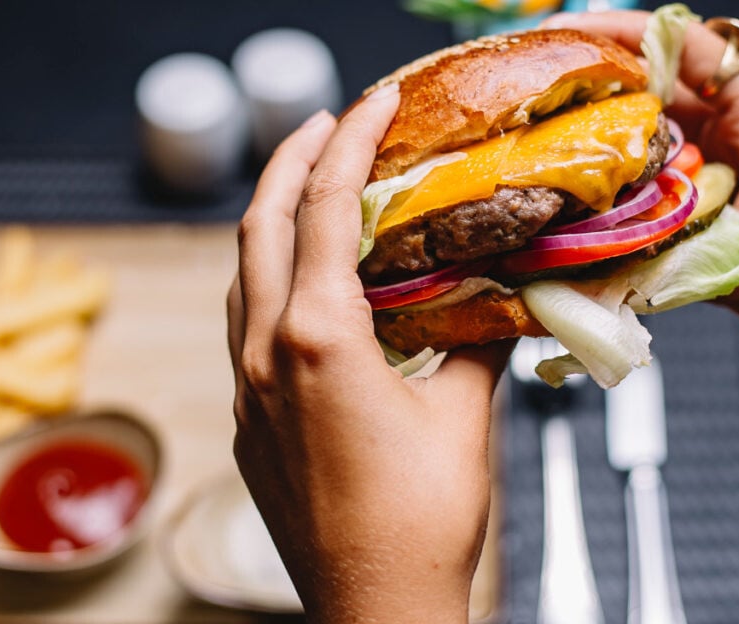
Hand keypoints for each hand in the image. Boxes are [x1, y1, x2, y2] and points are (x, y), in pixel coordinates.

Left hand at [227, 86, 512, 622]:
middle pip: (260, 224)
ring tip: (312, 187)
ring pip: (243, 274)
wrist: (374, 609)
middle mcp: (264, 356)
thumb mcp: (466, 415)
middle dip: (290, 160)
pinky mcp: (249, 422)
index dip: (349, 142)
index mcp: (318, 340)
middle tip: (326, 121)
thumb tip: (495, 293)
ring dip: (273, 219)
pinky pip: (245, 324)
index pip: (326, 208)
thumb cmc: (422, 525)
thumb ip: (476, 341)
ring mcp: (247, 391)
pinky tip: (305, 282)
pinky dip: (271, 278)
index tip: (371, 102)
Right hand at [545, 11, 738, 580]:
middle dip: (599, 85)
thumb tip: (595, 239)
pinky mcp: (717, 206)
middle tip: (538, 98)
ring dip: (605, 140)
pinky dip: (619, 186)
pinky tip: (582, 201)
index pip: (691, 48)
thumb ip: (675, 247)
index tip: (568, 35)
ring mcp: (731, 168)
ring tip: (547, 146)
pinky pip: (655, 180)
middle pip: (661, 86)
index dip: (625, 34)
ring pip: (652, 134)